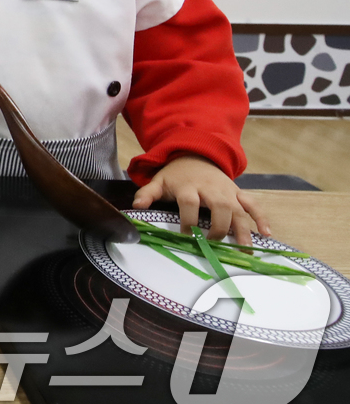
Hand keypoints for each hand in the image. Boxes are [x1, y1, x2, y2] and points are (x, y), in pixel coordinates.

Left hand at [132, 156, 269, 244]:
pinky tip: (266, 234)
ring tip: (246, 249)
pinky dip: (261, 218)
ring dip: (243, 229)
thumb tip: (135, 207)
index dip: (187, 219)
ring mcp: (227, 191)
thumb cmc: (176, 175)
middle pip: (218, 206)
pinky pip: (253, 204)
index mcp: (189, 186)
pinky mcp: (238, 193)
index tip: (186, 236)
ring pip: (238, 209)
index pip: (189, 202)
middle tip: (215, 244)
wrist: (196, 155)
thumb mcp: (158, 181)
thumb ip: (146, 194)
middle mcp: (211, 189)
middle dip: (218, 226)